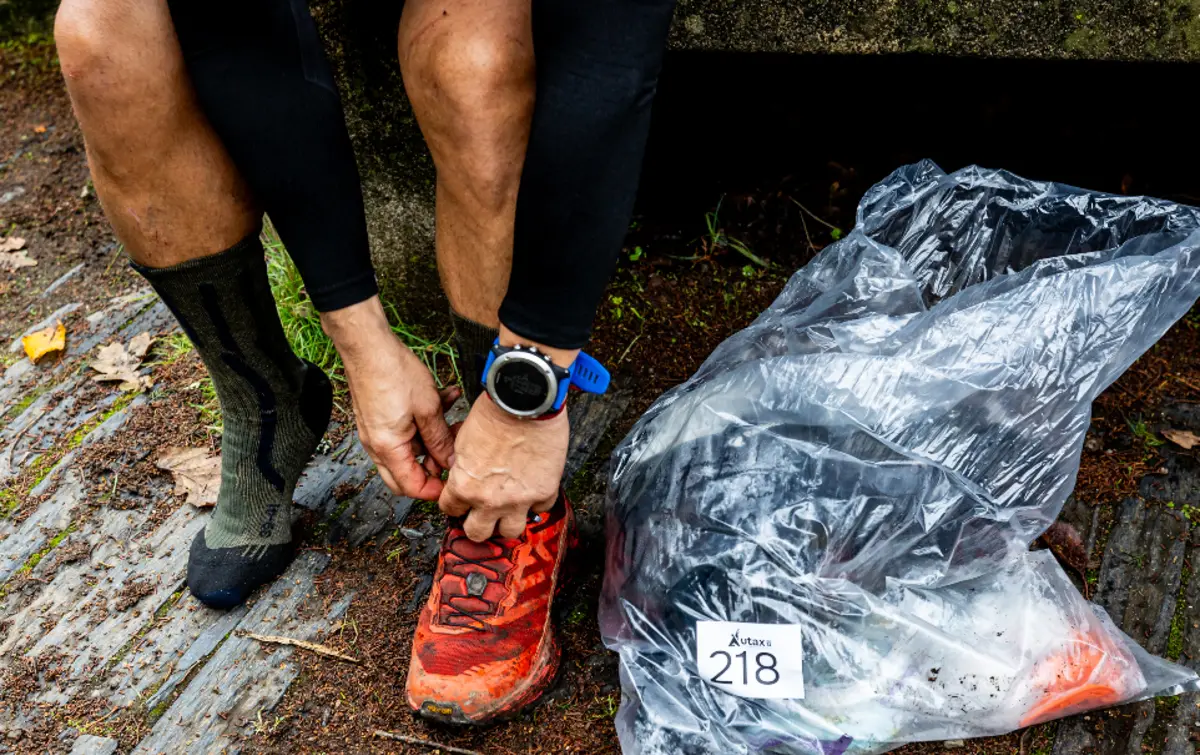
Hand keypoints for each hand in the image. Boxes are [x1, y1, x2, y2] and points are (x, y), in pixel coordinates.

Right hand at [322, 297, 459, 499]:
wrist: (368, 346)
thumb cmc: (393, 372)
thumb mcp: (428, 408)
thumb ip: (440, 440)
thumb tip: (450, 462)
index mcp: (388, 448)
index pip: (411, 486)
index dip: (434, 490)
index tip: (452, 482)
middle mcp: (377, 445)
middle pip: (405, 474)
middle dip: (432, 467)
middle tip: (453, 454)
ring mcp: (376, 431)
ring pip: (408, 448)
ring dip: (432, 437)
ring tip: (453, 418)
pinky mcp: (378, 417)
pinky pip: (403, 430)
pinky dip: (422, 421)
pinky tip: (443, 399)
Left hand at [438, 392, 567, 541]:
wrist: (526, 401)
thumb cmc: (494, 411)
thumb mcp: (463, 437)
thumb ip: (461, 463)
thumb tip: (461, 469)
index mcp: (465, 485)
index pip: (450, 510)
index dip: (455, 504)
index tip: (461, 501)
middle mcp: (490, 500)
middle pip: (477, 533)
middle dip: (477, 522)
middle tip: (482, 511)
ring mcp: (519, 500)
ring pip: (509, 532)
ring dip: (507, 521)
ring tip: (509, 507)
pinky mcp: (544, 492)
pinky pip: (539, 510)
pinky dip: (535, 502)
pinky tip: (532, 489)